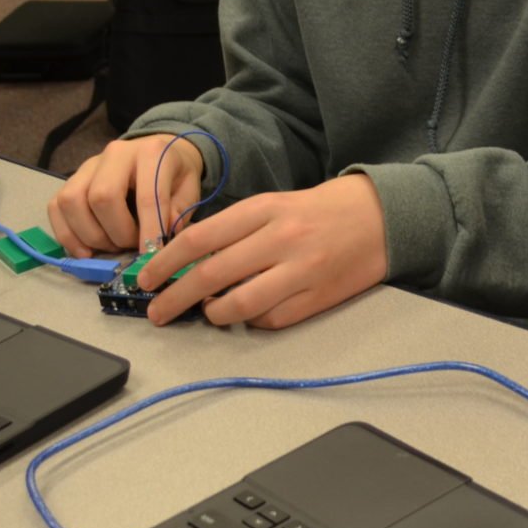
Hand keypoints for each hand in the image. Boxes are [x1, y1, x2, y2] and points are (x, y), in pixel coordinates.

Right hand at [49, 134, 206, 256]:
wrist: (158, 150)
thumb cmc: (175, 174)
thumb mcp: (190, 189)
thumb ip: (179, 211)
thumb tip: (161, 238)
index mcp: (151, 153)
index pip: (147, 195)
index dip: (148, 230)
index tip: (151, 256)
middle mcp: (115, 153)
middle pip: (101, 197)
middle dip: (116, 233)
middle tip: (131, 246)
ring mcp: (88, 165)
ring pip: (72, 201)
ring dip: (91, 235)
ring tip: (111, 246)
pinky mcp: (71, 179)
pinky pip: (56, 207)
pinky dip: (67, 235)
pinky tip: (86, 251)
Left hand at [138, 174, 388, 328]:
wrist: (381, 217)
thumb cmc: (320, 210)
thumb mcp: (274, 205)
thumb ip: (236, 229)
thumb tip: (190, 262)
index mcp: (265, 209)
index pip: (200, 238)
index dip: (166, 262)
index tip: (147, 278)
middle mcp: (281, 238)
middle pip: (211, 275)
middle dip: (175, 298)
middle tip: (157, 312)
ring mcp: (301, 271)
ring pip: (239, 305)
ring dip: (213, 314)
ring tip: (207, 313)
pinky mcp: (318, 298)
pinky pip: (271, 319)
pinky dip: (250, 321)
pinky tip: (247, 313)